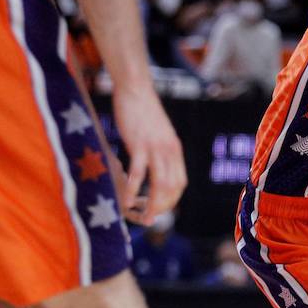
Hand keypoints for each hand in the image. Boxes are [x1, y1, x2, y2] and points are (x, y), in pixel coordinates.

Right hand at [112, 84, 186, 225]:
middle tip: (150, 218)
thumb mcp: (159, 132)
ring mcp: (156, 148)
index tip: (160, 208)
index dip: (172, 199)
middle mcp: (170, 151)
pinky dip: (134, 189)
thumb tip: (158, 162)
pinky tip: (127, 200)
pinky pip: (138, 173)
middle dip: (163, 207)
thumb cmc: (143, 110)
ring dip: (152, 204)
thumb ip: (161, 148)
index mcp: (175, 149)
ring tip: (142, 216)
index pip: (180, 182)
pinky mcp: (139, 144)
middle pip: (172, 188)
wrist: (136, 89)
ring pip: (159, 184)